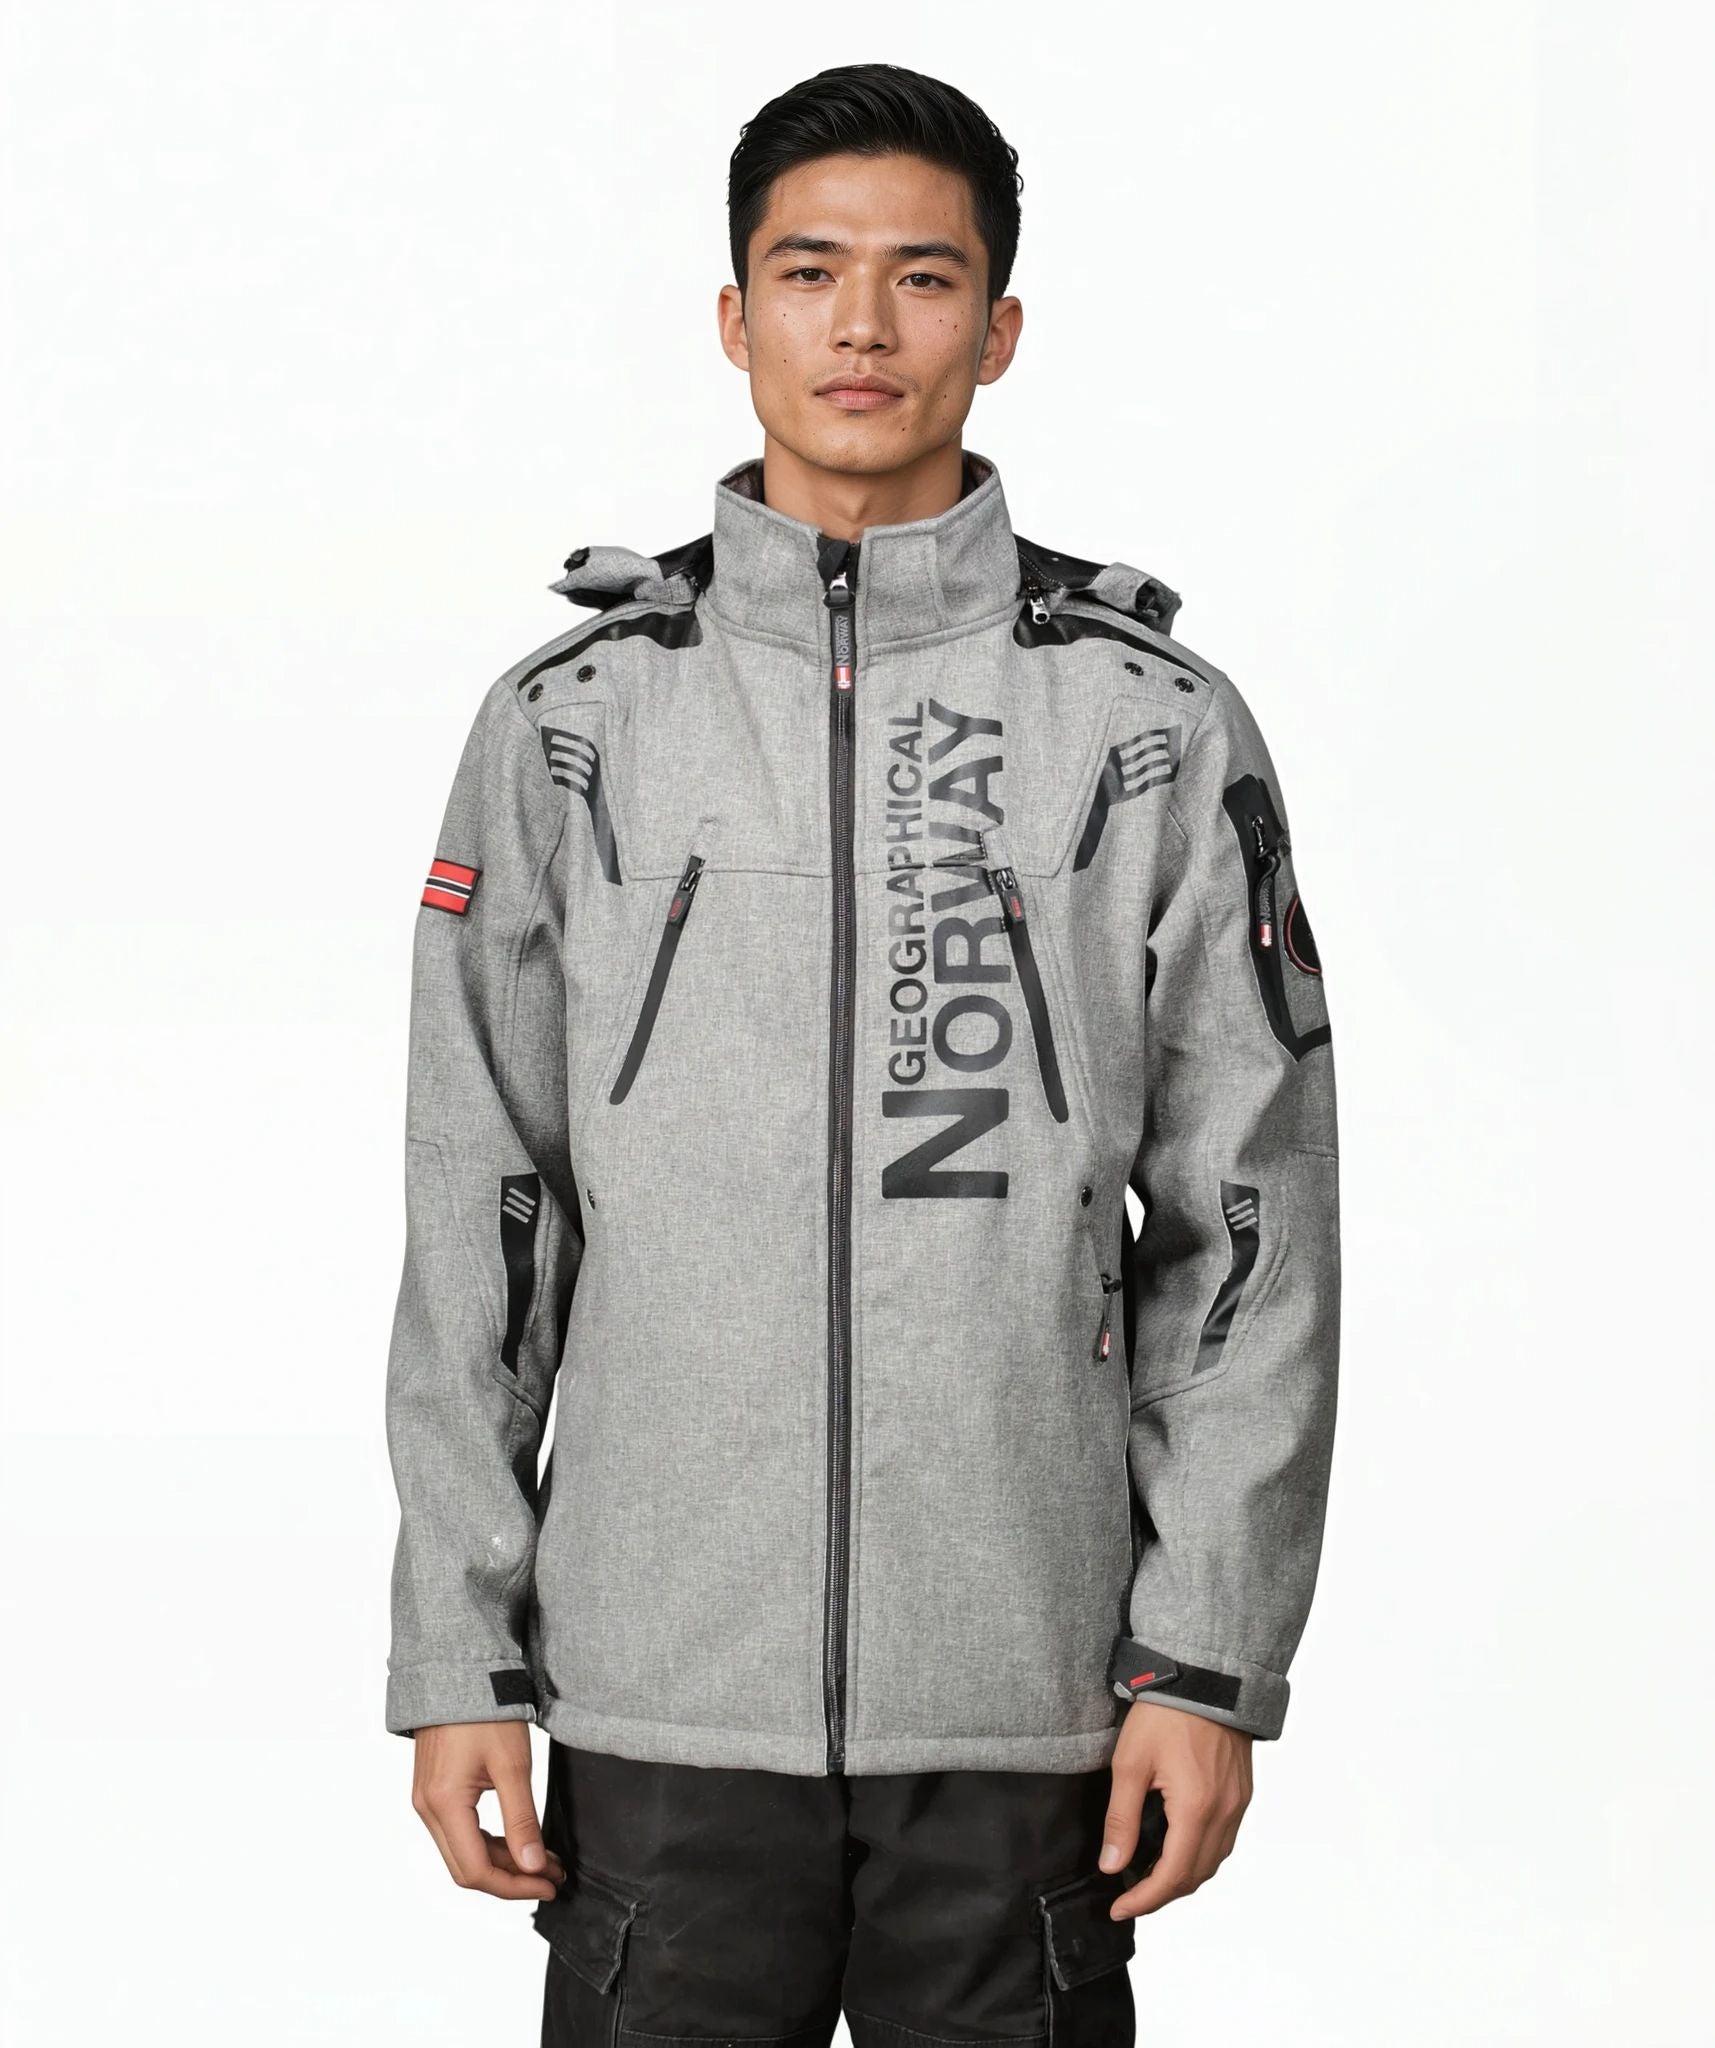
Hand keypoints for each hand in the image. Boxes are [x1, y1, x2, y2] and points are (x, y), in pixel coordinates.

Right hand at [410, 1720, 567, 1900]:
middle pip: (467, 1869)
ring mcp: (428, 1800)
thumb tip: (532, 1867)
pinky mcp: (435, 1791)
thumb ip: (521, 1819)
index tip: (549, 1883)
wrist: (458, 1670)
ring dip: (503, 1862)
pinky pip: (460, 1832)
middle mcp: (427, 1809)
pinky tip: (519, 1840)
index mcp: (443, 1805)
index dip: (515, 1886)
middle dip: (512, 1879)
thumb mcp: (513, 1764)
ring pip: (464, 1852)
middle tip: (552, 1876)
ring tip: (544, 1860)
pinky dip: (490, 1842)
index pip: (476, 1870)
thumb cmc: (486, 1710)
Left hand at [1099, 1701, 1252, 1918]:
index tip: (1119, 1909)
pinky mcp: (1242, 1792)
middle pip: (1197, 1875)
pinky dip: (1201, 1854)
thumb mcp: (1131, 1763)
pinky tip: (1178, 1846)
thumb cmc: (1166, 1713)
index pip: (1172, 1876)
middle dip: (1163, 1893)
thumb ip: (1121, 1819)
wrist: (1205, 1676)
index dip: (1145, 1900)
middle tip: (1130, 1897)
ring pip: (1214, 1860)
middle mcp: (1225, 1813)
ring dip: (1184, 1876)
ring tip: (1151, 1876)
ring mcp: (1238, 1803)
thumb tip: (1113, 1866)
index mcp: (1196, 1809)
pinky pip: (1225, 1839)